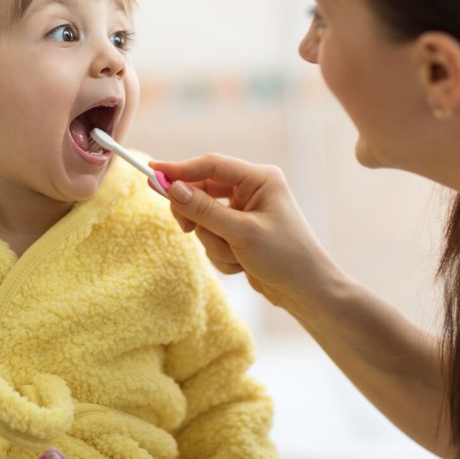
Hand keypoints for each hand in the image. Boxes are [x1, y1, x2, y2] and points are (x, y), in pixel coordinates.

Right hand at [151, 154, 334, 308]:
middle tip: (185, 229)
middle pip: (202, 193)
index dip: (180, 169)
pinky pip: (212, 237)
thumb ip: (204, 211)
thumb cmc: (285, 257)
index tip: (153, 171)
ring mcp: (244, 212)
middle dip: (200, 220)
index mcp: (260, 178)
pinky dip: (221, 254)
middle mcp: (251, 190)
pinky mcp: (238, 232)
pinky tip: (241, 265)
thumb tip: (173, 189)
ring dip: (215, 243)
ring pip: (204, 220)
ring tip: (238, 257)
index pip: (211, 166)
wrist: (306, 292)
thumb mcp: (242, 233)